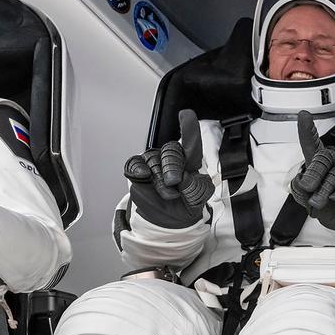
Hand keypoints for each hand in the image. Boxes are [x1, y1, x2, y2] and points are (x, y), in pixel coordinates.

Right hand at [124, 108, 215, 228]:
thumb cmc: (185, 203)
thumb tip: (182, 178)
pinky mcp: (138, 170)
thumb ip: (197, 185)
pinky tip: (145, 176)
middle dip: (173, 167)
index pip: (191, 141)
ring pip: (154, 160)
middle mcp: (171, 158)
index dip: (189, 127)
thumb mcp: (199, 196)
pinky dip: (139, 170)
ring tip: (166, 193)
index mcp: (189, 161)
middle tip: (175, 183)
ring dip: (159, 179)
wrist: (169, 219)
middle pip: (171, 150)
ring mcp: (153, 162)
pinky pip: (135, 164)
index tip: (186, 115)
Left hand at [290, 115, 334, 231]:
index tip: (304, 115)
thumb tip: (302, 182)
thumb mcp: (307, 199)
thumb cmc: (328, 206)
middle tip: (308, 187)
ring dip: (325, 189)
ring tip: (319, 201)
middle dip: (314, 174)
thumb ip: (300, 189)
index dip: (307, 130)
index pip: (312, 143)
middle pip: (323, 159)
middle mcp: (334, 162)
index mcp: (318, 163)